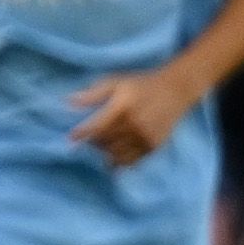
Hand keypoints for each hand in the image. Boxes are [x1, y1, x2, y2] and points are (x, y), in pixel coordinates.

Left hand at [68, 68, 196, 166]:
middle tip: (87, 140)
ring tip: (101, 148)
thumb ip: (93, 93)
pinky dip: (121, 162)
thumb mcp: (115, 82)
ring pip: (118, 154)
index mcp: (123, 107)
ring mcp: (146, 137)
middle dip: (93, 143)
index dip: (82, 134)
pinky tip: (113, 160)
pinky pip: (133, 160)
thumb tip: (68, 101)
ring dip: (105, 154)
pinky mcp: (154, 146)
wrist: (175, 91)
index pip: (98, 126)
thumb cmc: (140, 84)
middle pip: (106, 142)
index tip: (70, 138)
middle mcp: (135, 125)